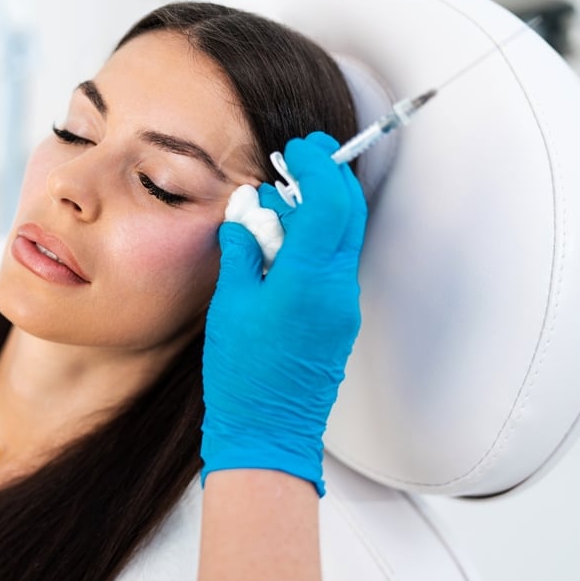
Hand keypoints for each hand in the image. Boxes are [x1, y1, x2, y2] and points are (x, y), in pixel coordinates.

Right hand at [200, 132, 366, 495]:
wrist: (267, 432)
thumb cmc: (242, 376)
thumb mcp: (230, 305)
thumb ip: (242, 252)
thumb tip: (246, 217)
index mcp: (308, 279)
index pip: (330, 201)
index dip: (318, 165)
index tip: (299, 148)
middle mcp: (337, 288)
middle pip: (350, 212)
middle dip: (329, 176)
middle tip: (299, 159)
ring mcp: (344, 306)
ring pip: (344, 237)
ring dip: (319, 210)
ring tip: (278, 206)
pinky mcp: (340, 320)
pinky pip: (334, 264)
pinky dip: (315, 241)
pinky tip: (282, 246)